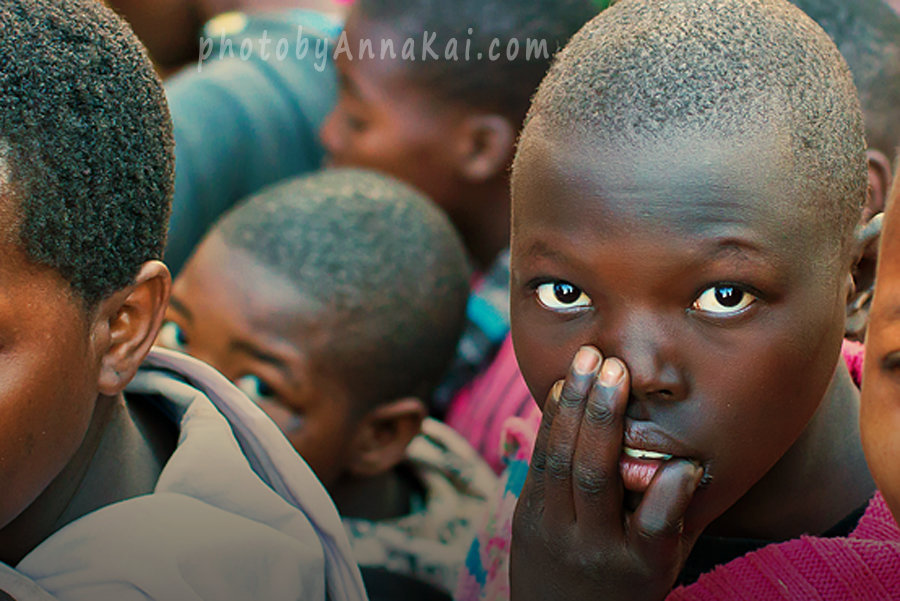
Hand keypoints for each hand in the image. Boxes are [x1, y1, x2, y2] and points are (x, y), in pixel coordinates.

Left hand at [510, 346, 703, 600]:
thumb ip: (669, 517)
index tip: (687, 463)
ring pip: (559, 462)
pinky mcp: (525, 514)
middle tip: (615, 368)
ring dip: (573, 406)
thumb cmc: (625, 585)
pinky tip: (563, 386)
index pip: (655, 529)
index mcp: (637, 566)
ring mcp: (552, 530)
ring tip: (587, 359)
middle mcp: (592, 548)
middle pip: (594, 479)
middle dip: (603, 418)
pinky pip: (538, 460)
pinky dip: (551, 419)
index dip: (670, 494)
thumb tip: (686, 462)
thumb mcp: (658, 565)